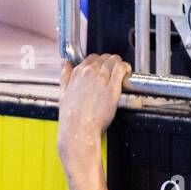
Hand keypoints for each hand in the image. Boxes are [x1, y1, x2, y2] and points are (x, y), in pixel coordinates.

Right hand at [57, 53, 128, 177]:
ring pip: (114, 60)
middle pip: (104, 58)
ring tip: (121, 73)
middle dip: (110, 63)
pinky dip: (126, 68)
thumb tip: (64, 63)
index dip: (99, 63)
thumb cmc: (71, 117)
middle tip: (113, 73)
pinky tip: (127, 73)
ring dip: (119, 64)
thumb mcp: (63, 93)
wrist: (78, 131)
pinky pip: (121, 69)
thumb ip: (65, 75)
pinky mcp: (112, 87)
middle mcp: (88, 73)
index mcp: (77, 73)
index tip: (102, 70)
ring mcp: (101, 79)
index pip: (92, 58)